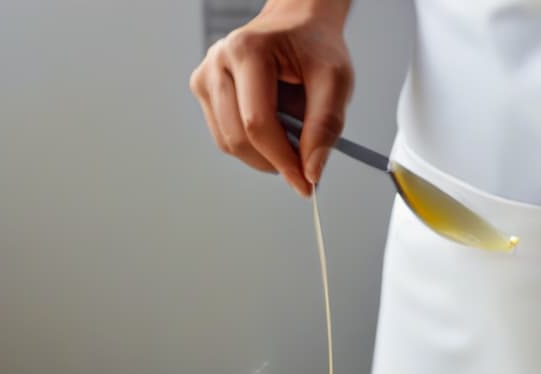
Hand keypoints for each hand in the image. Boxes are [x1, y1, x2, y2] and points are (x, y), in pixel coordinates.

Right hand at [189, 0, 352, 196]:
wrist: (298, 23)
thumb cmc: (315, 46)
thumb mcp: (336, 81)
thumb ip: (326, 126)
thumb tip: (310, 173)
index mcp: (246, 50)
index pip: (257, 123)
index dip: (283, 160)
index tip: (306, 183)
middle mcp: (217, 62)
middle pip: (238, 138)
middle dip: (273, 162)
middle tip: (302, 168)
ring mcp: (205, 77)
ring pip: (228, 143)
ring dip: (262, 156)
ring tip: (291, 140)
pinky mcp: (204, 91)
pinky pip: (224, 137)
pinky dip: (251, 147)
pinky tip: (273, 131)